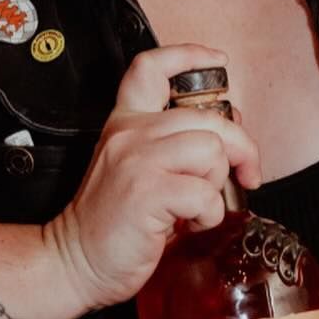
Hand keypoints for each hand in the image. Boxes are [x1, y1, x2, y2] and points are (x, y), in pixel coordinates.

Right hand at [45, 43, 263, 313]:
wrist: (73, 263)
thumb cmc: (112, 225)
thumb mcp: (136, 170)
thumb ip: (174, 147)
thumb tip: (229, 137)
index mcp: (125, 123)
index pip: (151, 68)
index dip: (189, 55)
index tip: (217, 63)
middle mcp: (130, 134)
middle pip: (207, 117)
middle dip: (241, 148)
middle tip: (246, 175)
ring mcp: (137, 161)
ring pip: (212, 150)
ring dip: (217, 183)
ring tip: (198, 205)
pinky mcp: (147, 193)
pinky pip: (206, 193)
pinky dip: (210, 214)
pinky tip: (190, 225)